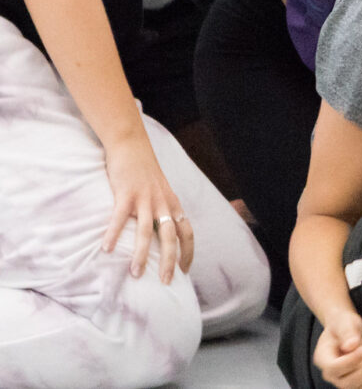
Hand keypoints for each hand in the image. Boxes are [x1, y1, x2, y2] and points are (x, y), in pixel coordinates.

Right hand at [101, 137, 194, 283]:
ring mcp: (145, 199)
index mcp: (173, 204)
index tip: (184, 271)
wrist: (132, 146)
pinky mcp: (126, 194)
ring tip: (136, 274)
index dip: (188, 252)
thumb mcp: (161, 191)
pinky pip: (120, 218)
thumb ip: (163, 210)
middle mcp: (163, 203)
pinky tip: (107, 249)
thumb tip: (161, 234)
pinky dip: (114, 234)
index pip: (187, 232)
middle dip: (170, 261)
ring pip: (146, 232)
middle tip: (166, 282)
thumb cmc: (145, 171)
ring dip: (142, 255)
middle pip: (171, 237)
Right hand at [313, 309, 361, 388]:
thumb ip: (347, 332)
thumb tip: (351, 346)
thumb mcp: (345, 322)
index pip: (334, 368)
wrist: (348, 330)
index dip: (351, 361)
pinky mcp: (357, 383)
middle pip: (346, 384)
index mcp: (323, 358)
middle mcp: (331, 374)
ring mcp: (343, 380)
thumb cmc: (344, 324)